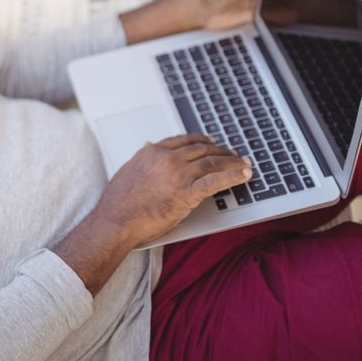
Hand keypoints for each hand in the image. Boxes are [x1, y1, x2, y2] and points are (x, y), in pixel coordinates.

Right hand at [93, 134, 251, 246]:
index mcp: (154, 152)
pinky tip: (245, 174)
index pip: (185, 140)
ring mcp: (179, 174)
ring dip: (232, 162)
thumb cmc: (119, 202)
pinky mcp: (187, 193)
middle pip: (203, 150)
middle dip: (221, 151)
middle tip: (233, 154)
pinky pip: (217, 180)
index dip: (202, 141)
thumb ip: (143, 157)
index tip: (211, 142)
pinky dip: (234, 175)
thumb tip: (149, 146)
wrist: (116, 220)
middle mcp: (169, 159)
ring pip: (213, 162)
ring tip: (243, 163)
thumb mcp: (128, 169)